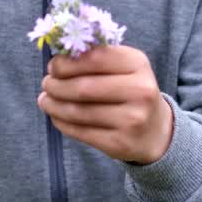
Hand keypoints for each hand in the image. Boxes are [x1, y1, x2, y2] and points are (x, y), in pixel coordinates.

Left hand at [37, 45, 173, 164]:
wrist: (156, 131)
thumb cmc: (131, 91)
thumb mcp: (124, 67)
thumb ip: (96, 58)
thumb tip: (56, 59)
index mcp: (137, 63)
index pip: (93, 59)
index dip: (66, 62)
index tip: (53, 65)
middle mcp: (139, 91)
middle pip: (82, 87)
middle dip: (56, 85)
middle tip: (46, 83)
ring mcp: (131, 120)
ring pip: (78, 111)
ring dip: (53, 105)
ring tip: (45, 100)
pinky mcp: (120, 144)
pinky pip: (80, 132)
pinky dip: (61, 123)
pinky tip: (56, 116)